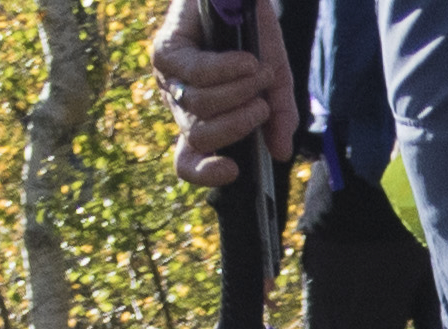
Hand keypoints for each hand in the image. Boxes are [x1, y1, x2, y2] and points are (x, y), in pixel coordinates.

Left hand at [150, 0, 297, 188]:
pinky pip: (197, 74)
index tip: (234, 171)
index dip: (204, 173)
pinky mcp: (165, 51)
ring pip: (200, 106)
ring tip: (260, 73)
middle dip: (238, 126)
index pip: (189, 160)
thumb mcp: (275, 79)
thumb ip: (279, 115)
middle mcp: (182, 104)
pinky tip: (248, 61)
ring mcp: (170, 79)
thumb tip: (282, 153)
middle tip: (263, 107)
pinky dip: (229, 70)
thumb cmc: (253, 35)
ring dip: (240, 93)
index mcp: (204, 119)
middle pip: (200, 137)